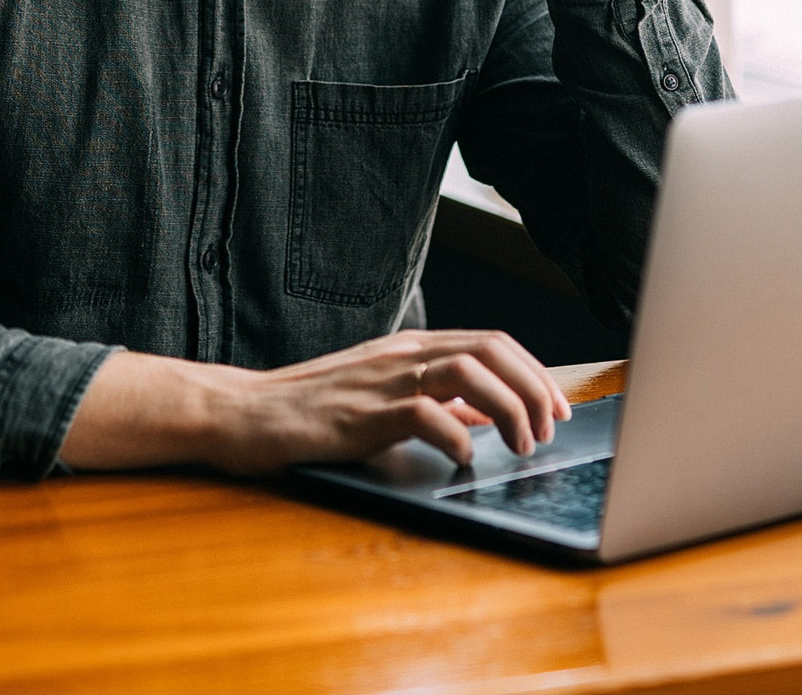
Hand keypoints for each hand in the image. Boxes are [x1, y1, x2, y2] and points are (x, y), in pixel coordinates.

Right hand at [59, 330, 571, 473]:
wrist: (242, 412)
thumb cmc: (311, 411)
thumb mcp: (382, 399)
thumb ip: (434, 402)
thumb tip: (487, 418)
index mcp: (410, 347)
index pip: (492, 341)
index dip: (535, 371)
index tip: (558, 408)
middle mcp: (402, 353)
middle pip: (491, 348)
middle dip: (533, 387)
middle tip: (549, 429)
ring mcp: (381, 378)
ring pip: (468, 371)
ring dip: (507, 409)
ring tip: (519, 446)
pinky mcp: (360, 412)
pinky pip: (424, 414)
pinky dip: (456, 437)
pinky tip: (463, 461)